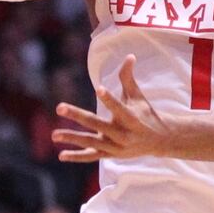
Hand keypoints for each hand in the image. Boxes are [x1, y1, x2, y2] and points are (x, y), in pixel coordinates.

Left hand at [52, 55, 173, 161]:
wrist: (159, 141)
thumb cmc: (145, 113)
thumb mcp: (137, 96)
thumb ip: (128, 78)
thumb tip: (129, 56)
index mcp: (132, 118)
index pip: (119, 107)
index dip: (109, 98)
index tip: (98, 88)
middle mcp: (123, 134)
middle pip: (97, 124)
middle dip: (78, 116)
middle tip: (59, 107)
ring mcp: (115, 146)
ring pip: (91, 142)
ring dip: (72, 138)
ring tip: (54, 134)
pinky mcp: (110, 154)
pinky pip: (91, 156)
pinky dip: (77, 156)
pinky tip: (61, 155)